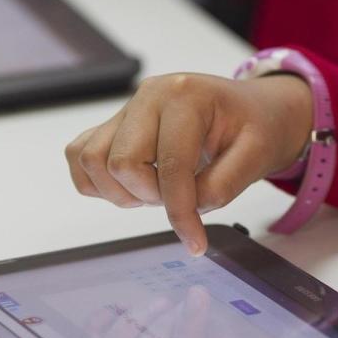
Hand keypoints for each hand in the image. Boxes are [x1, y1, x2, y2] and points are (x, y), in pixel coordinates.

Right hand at [65, 73, 312, 255]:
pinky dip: (97, 182)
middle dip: (150, 197)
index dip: (181, 212)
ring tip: (156, 191)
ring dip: (120, 191)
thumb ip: (222, 186)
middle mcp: (149, 95)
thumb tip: (188, 211)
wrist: (250, 111)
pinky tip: (132, 187)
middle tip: (178, 200)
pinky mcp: (112, 124)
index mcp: (186, 95)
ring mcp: (126, 109)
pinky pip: (80, 155)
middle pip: (121, 163)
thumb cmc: (254, 128)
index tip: (196, 242)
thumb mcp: (257, 155)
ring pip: (92, 160)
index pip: (170, 165)